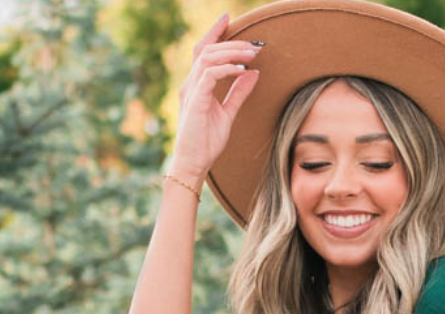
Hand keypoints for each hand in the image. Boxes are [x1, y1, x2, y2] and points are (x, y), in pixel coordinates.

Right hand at [172, 12, 262, 178]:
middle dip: (230, 41)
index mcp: (196, 85)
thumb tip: (253, 73)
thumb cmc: (206, 144)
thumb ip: (238, 93)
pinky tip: (242, 70)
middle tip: (254, 43)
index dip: (215, 32)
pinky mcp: (195, 99)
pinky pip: (211, 74)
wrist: (193, 165)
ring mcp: (191, 90)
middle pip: (207, 49)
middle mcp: (191, 83)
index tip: (228, 18)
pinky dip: (227, 69)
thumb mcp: (227, 114)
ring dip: (232, 52)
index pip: (204, 51)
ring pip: (209, 57)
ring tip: (252, 54)